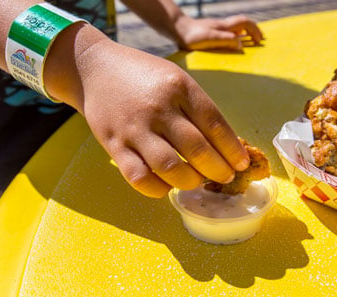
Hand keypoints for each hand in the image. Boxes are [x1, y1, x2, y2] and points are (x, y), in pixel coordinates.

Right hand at [76, 40, 249, 197]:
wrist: (95, 68)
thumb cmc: (144, 75)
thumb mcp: (177, 80)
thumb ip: (198, 108)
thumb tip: (225, 145)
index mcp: (180, 88)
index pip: (216, 125)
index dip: (233, 150)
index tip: (241, 163)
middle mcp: (159, 109)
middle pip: (198, 150)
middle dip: (219, 170)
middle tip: (225, 176)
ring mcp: (135, 128)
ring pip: (170, 168)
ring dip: (191, 181)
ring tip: (197, 180)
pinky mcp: (114, 145)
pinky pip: (139, 177)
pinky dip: (158, 189)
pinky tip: (166, 185)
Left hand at [174, 14, 263, 50]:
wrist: (176, 29)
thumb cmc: (192, 36)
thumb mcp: (210, 39)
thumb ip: (225, 40)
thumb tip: (241, 44)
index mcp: (224, 26)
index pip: (245, 22)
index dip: (255, 30)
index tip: (260, 41)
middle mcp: (222, 25)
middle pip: (243, 22)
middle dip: (254, 30)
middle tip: (260, 40)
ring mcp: (217, 27)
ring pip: (236, 26)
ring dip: (246, 32)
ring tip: (251, 41)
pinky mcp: (211, 31)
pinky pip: (229, 31)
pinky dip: (236, 35)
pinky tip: (234, 43)